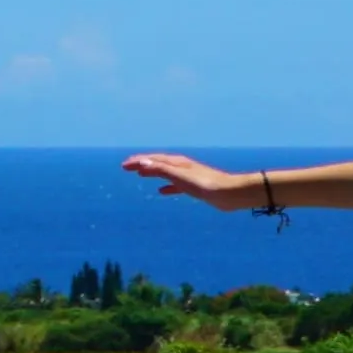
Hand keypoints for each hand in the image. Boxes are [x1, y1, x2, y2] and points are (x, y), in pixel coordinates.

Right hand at [123, 152, 264, 211]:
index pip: (153, 159)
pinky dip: (166, 186)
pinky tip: (162, 192)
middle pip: (158, 163)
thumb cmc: (204, 184)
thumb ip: (161, 169)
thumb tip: (142, 163)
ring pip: (166, 172)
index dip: (138, 161)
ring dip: (153, 172)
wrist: (228, 193)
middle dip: (143, 164)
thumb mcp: (179, 176)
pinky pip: (175, 184)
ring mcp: (188, 176)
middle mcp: (182, 166)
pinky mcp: (194, 187)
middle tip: (128, 167)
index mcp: (177, 162)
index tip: (124, 165)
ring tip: (141, 175)